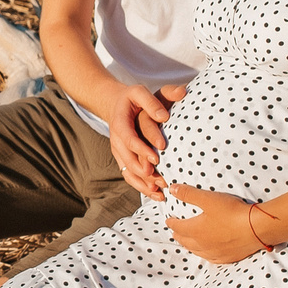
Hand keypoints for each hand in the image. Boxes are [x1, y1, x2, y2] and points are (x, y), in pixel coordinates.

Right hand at [107, 82, 188, 197]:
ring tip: (161, 190)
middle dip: (144, 171)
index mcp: (120, 123)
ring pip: (128, 171)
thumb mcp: (140, 92)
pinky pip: (130, 176)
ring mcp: (119, 152)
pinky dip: (142, 187)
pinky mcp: (123, 160)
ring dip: (144, 183)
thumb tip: (171, 108)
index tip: (158, 156)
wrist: (116, 105)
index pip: (129, 138)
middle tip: (162, 179)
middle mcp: (116, 140)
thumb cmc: (133, 98)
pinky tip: (157, 195)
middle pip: (128, 159)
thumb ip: (154, 99)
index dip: (142, 148)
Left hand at [163, 183, 269, 264]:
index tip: (169, 220)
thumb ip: (188, 194)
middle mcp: (202, 244)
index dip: (172, 223)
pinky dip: (204, 254)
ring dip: (190, 246)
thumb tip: (172, 189)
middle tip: (175, 232)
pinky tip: (207, 253)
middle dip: (179, 235)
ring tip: (187, 242)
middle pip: (185, 241)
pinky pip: (211, 258)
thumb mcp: (208, 199)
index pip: (178, 227)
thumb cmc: (232, 212)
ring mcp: (215, 253)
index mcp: (195, 230)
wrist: (256, 228)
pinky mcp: (227, 257)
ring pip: (196, 251)